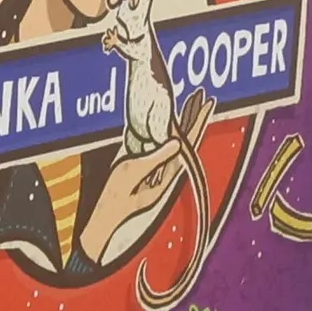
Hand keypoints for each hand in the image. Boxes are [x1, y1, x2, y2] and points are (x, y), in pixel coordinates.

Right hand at [77, 94, 214, 262]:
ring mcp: (154, 166)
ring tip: (188, 102)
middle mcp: (165, 168)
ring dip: (178, 120)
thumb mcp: (133, 172)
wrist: (105, 214)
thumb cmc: (118, 196)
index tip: (206, 104)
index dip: (198, 122)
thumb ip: (155, 157)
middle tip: (201, 95)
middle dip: (192, 116)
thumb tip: (177, 142)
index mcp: (168, 171)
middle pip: (184, 138)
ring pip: (171, 138)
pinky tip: (163, 117)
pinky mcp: (142, 164)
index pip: (188, 142)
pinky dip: (161, 127)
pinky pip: (156, 142)